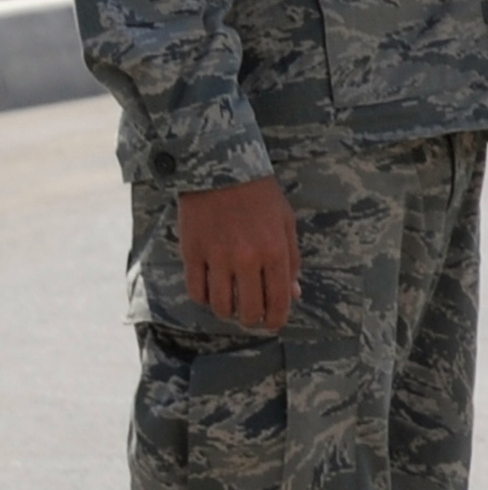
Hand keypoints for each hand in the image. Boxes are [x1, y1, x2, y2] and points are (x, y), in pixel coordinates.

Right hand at [179, 175, 301, 331]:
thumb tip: (294, 294)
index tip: (273, 323)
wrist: (222, 166)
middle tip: (252, 315)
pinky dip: (204, 298)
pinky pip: (197, 292)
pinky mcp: (193, 253)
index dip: (277, 319)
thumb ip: (292, 260)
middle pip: (249, 311)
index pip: (279, 301)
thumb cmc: (260, 195)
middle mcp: (247, 258)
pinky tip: (211, 289)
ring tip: (231, 302)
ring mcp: (217, 257)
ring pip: (221, 307)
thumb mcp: (285, 222)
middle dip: (253, 320)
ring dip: (228, 311)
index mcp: (275, 250)